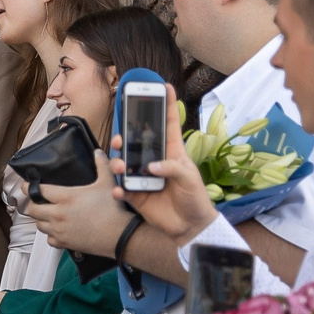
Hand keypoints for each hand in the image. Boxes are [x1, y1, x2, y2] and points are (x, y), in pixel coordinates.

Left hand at [23, 151, 134, 256]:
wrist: (119, 235)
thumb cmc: (113, 209)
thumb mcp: (107, 182)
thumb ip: (102, 165)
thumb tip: (98, 153)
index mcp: (66, 197)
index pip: (38, 190)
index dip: (28, 187)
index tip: (25, 185)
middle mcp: (58, 214)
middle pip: (32, 210)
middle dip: (33, 204)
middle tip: (37, 201)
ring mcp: (60, 230)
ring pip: (39, 225)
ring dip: (41, 219)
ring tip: (48, 215)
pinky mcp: (64, 243)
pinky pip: (49, 240)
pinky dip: (51, 235)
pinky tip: (58, 230)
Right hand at [116, 98, 217, 244]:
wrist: (189, 226)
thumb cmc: (195, 198)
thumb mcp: (190, 179)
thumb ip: (172, 169)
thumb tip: (151, 167)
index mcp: (172, 152)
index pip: (169, 125)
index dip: (168, 105)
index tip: (164, 86)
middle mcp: (155, 161)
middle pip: (137, 142)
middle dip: (126, 135)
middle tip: (121, 137)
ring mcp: (143, 178)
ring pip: (124, 163)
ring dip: (118, 162)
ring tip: (120, 166)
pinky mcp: (136, 195)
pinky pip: (121, 188)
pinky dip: (118, 189)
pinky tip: (120, 190)